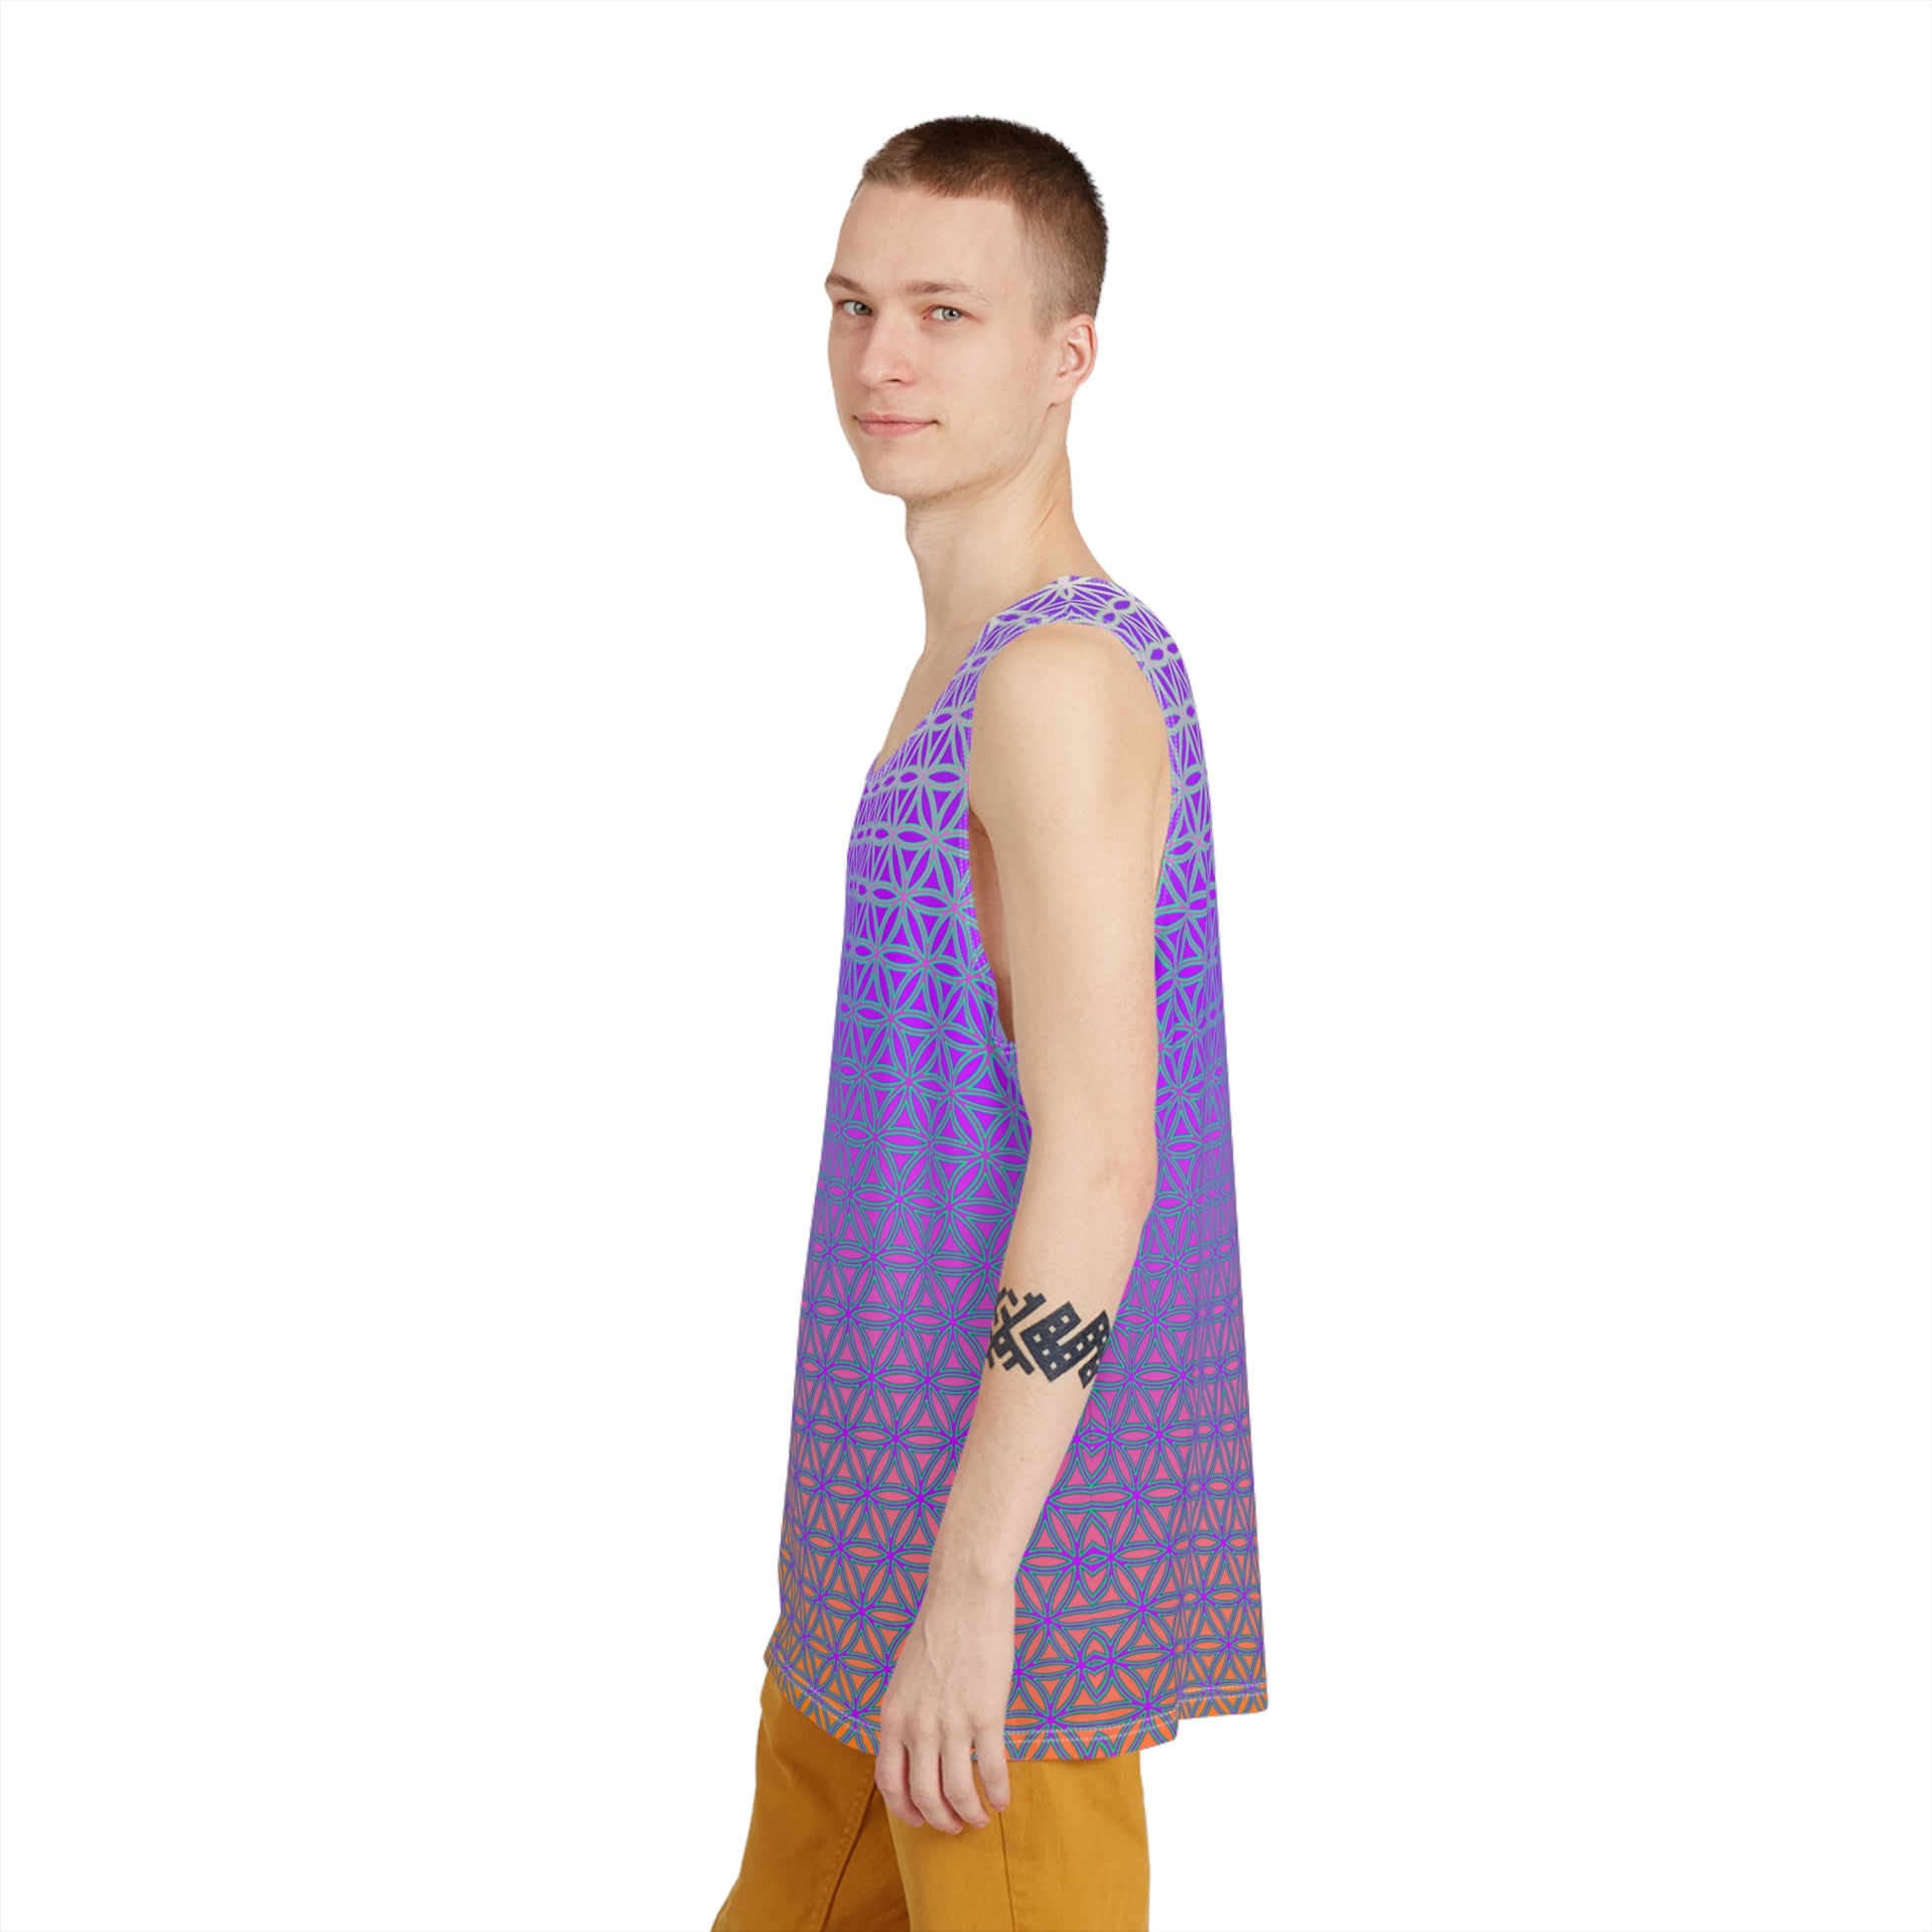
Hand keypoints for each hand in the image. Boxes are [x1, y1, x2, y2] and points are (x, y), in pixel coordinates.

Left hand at [874, 1570, 1016, 1832]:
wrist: (964, 1595)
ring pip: (957, 1793)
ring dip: (970, 1814)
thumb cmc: (937, 1629)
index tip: (920, 1819)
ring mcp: (951, 1723)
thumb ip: (906, 1715)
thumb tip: (916, 1749)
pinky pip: (992, 1770)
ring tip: (981, 1818)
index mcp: (892, 1716)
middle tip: (955, 1826)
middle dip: (940, 1820)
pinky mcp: (986, 1715)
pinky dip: (998, 1792)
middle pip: (924, 1796)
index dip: (906, 1810)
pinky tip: (1004, 1800)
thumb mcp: (904, 1677)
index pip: (890, 1783)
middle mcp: (916, 1726)